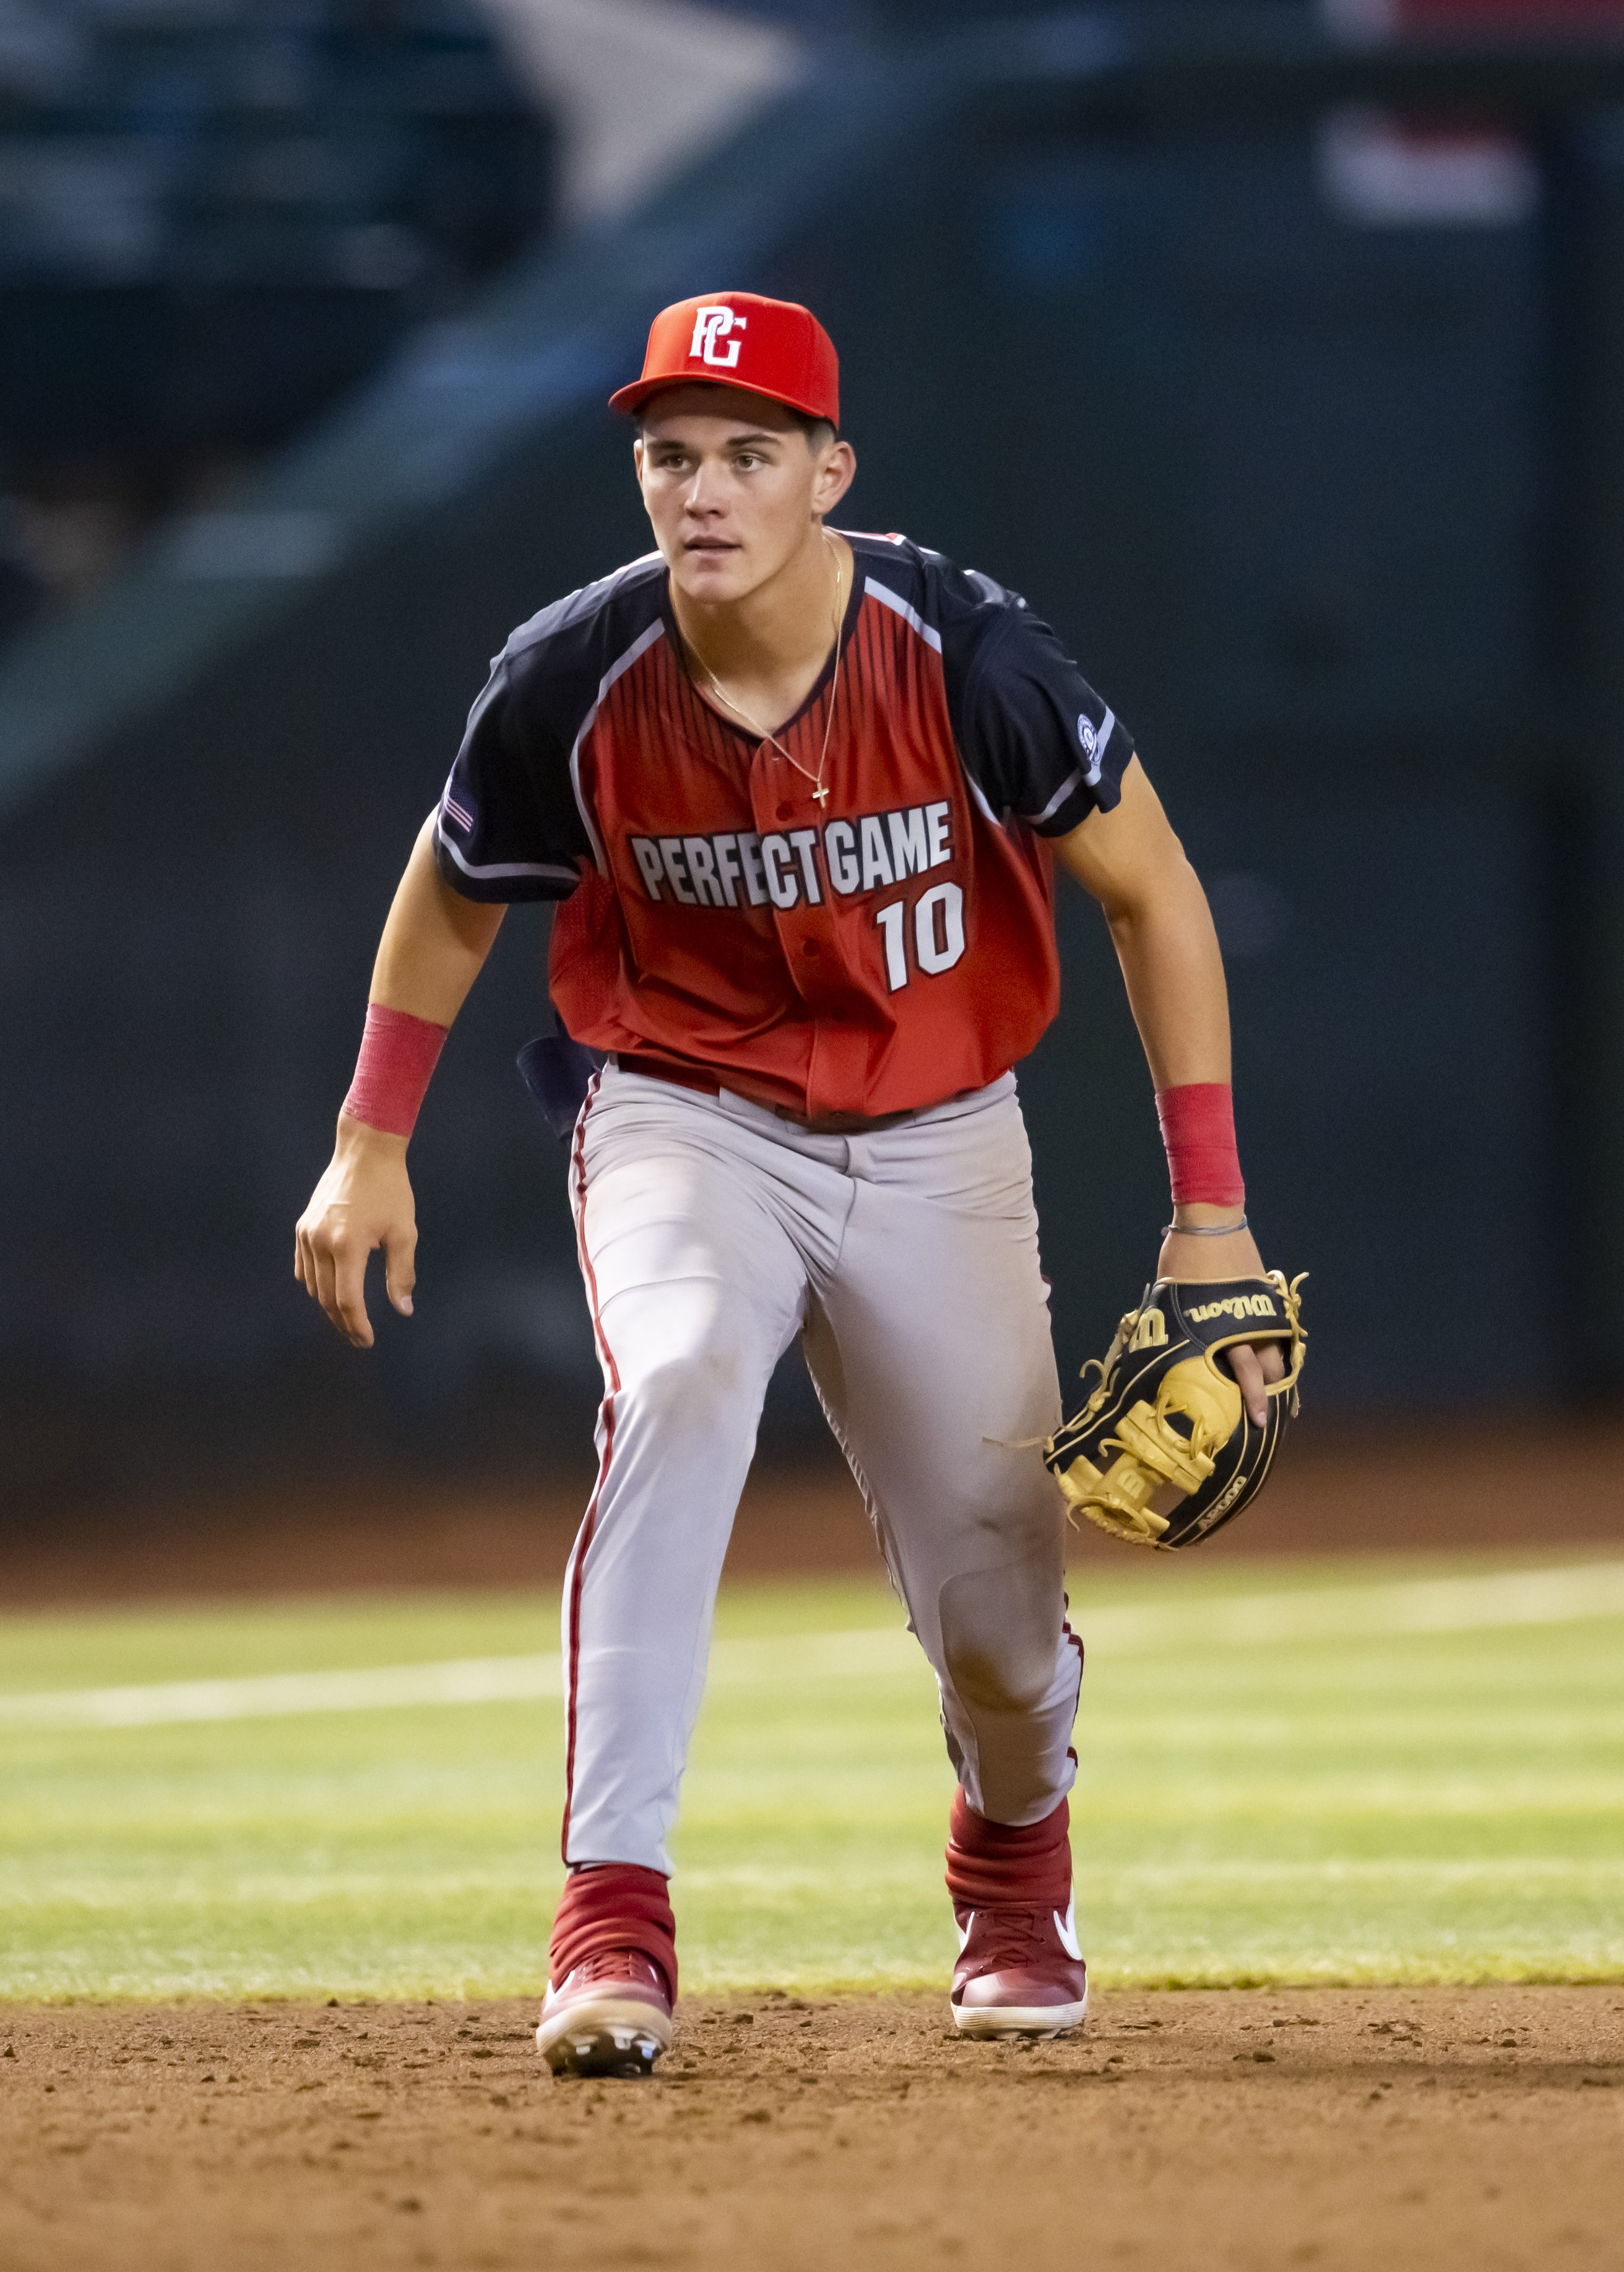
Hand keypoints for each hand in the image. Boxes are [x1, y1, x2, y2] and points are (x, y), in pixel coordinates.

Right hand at [294, 1114, 417, 1347]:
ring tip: (349, 1318)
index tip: (368, 1341)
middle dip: (344, 1323)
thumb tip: (403, 1310)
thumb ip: (402, 1274)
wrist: (364, 1153)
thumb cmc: (391, 1191)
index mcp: (348, 1245)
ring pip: (313, 1286)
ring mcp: (307, 1235)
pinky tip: (331, 1292)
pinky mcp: (302, 1228)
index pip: (347, 1300)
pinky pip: (303, 1269)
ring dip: (329, 1306)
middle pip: (327, 1299)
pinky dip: (316, 1285)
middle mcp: (320, 1242)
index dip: (357, 1326)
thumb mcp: (405, 1233)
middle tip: (360, 1338)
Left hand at [1156, 1214, 1284, 1427]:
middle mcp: (1246, 1322)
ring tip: (1271, 1388)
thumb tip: (1166, 1353)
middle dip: (1267, 1392)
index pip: (1244, 1375)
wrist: (1211, 1219)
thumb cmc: (1182, 1258)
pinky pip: (1276, 1327)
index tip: (1257, 1421)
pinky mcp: (1266, 1292)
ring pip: (1278, 1349)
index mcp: (1221, 1328)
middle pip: (1269, 1369)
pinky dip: (1275, 1343)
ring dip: (1276, 1370)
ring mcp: (1260, 1306)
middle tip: (1262, 1412)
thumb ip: (1176, 1329)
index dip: (1252, 1401)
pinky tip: (1271, 1354)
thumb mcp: (1170, 1300)